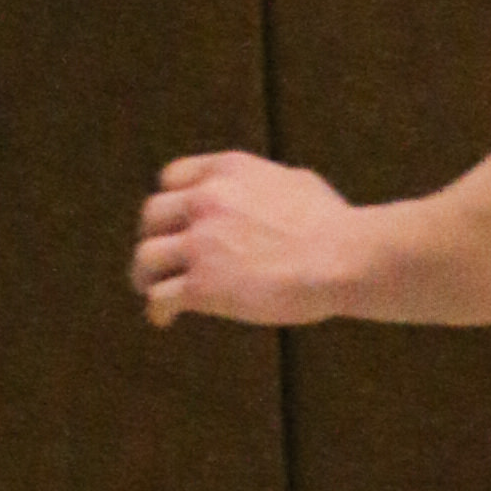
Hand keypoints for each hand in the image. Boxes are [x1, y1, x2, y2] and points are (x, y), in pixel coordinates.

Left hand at [132, 148, 363, 328]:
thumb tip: (265, 194)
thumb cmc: (333, 225)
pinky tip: (166, 318)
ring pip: (146, 258)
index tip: (175, 222)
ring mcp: (201, 243)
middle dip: (154, 237)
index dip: (170, 202)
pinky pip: (160, 297)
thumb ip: (264, 185)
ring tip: (154, 290)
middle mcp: (206, 200)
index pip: (172, 177)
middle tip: (161, 259)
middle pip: (152, 216)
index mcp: (227, 171)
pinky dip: (158, 309)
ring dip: (147, 276)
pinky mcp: (202, 284)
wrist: (345, 257)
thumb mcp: (296, 182)